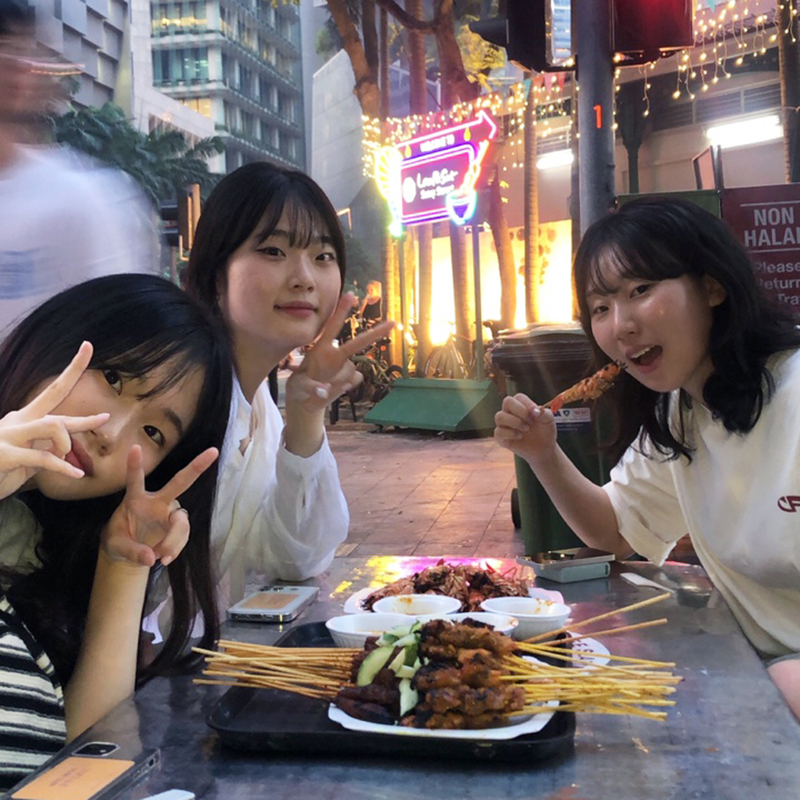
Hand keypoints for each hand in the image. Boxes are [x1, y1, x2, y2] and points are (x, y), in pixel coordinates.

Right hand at [0, 341, 108, 500]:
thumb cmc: (1, 470)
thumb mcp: (29, 457)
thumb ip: (49, 446)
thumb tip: (68, 443)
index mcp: (26, 417)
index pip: (55, 390)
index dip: (73, 369)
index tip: (88, 346)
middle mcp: (19, 419)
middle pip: (54, 391)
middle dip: (74, 371)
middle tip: (98, 368)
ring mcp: (10, 434)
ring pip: (54, 424)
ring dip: (67, 442)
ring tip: (67, 458)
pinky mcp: (6, 454)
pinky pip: (44, 457)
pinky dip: (63, 467)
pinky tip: (76, 474)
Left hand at [101, 444, 218, 567]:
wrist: (129, 552)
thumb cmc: (118, 540)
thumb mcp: (115, 546)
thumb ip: (132, 552)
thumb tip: (151, 558)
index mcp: (135, 499)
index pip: (136, 480)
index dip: (135, 465)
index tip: (135, 447)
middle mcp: (158, 500)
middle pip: (180, 482)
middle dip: (196, 467)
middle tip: (213, 452)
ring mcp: (170, 512)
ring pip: (181, 522)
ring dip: (173, 541)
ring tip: (160, 558)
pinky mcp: (178, 525)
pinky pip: (183, 536)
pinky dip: (175, 548)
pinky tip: (165, 558)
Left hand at [285, 292, 394, 411]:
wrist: (307, 401)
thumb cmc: (299, 388)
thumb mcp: (297, 386)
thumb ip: (309, 387)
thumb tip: (323, 391)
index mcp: (322, 349)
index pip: (332, 326)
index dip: (341, 310)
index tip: (350, 294)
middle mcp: (336, 355)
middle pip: (358, 343)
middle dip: (376, 333)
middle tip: (393, 323)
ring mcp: (345, 367)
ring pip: (351, 370)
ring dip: (337, 380)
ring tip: (322, 384)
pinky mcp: (351, 379)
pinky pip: (355, 380)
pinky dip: (345, 387)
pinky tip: (333, 389)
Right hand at [494, 393, 557, 465]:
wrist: (544, 449)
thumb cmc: (545, 431)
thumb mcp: (549, 420)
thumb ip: (544, 413)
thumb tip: (535, 410)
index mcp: (521, 405)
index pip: (519, 397)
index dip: (527, 403)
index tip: (536, 413)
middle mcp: (510, 412)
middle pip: (507, 402)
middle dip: (520, 411)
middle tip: (530, 421)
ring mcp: (504, 424)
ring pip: (499, 417)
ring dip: (515, 422)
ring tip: (526, 429)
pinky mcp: (501, 437)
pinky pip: (498, 432)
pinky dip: (510, 434)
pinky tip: (520, 436)